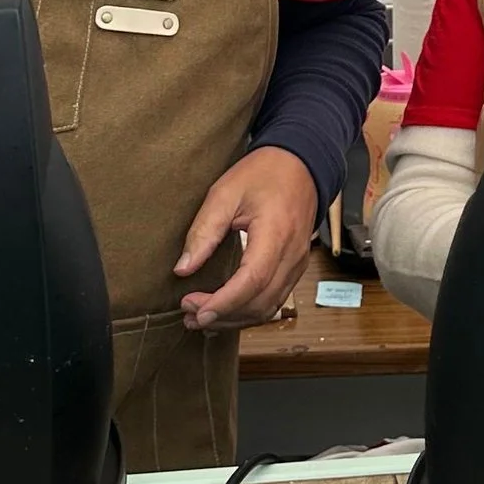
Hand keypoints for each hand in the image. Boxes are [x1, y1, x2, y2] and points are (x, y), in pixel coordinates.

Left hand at [175, 147, 319, 329]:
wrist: (300, 163)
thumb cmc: (264, 173)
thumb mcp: (224, 193)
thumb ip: (204, 232)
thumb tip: (183, 269)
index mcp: (276, 234)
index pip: (251, 281)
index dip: (222, 302)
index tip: (194, 309)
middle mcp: (292, 255)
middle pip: (260, 301)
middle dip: (223, 315)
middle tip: (190, 314)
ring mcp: (298, 263)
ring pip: (269, 307)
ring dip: (235, 318)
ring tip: (202, 319)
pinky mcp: (295, 267)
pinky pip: (275, 299)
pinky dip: (249, 311)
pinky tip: (227, 312)